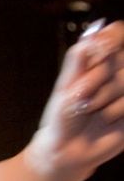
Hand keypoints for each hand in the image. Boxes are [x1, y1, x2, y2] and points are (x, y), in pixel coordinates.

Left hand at [26, 20, 123, 177]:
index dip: (111, 39)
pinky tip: (107, 119)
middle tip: (83, 97)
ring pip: (123, 82)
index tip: (98, 51)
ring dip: (103, 100)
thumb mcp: (67, 84)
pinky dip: (114, 112)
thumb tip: (96, 31)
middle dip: (96, 80)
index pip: (117, 32)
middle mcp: (117, 71)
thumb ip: (81, 57)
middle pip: (120, 59)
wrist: (68, 149)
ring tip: (93, 111)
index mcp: (99, 60)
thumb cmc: (63, 116)